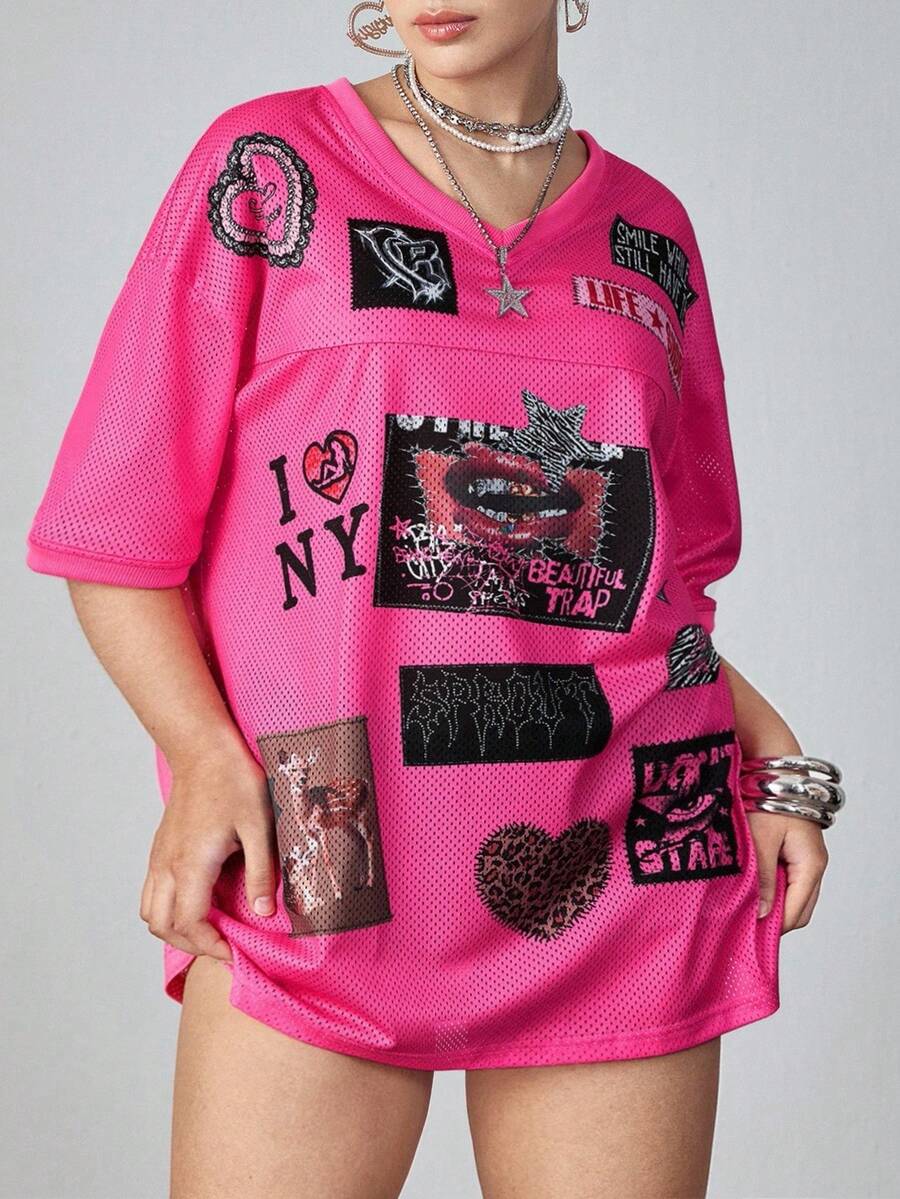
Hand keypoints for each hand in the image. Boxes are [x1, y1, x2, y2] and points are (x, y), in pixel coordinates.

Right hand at [139, 744, 276, 961]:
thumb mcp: (260, 825)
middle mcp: (167, 864)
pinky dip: (168, 909)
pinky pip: (151, 891)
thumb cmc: (234, 781)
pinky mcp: (160, 848)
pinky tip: (198, 902)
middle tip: (222, 948)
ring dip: (174, 929)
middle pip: (162, 925)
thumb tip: (263, 912)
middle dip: (190, 945)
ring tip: (208, 931)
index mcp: (192, 863)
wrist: (203, 749)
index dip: (210, 946)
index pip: (189, 924)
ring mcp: (159, 856)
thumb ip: (260, 871)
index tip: (234, 953)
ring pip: (150, 911)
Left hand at [746, 809, 828, 932]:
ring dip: (773, 903)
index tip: (749, 933)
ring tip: (745, 904)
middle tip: (744, 922)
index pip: (796, 912)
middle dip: (775, 919)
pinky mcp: (796, 852)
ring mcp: (807, 859)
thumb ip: (762, 878)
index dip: (774, 927)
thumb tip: (762, 913)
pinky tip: (752, 886)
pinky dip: (773, 888)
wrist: (775, 768)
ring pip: (794, 895)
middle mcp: (814, 865)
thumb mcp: (761, 840)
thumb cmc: (768, 798)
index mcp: (811, 865)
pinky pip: (788, 880)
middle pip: (799, 908)